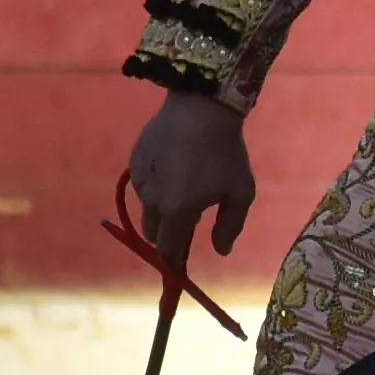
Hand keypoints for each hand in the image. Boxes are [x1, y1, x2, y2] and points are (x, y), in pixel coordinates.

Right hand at [123, 89, 256, 257]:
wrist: (201, 107)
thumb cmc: (225, 153)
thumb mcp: (240, 193)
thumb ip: (229, 227)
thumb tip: (221, 251)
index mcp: (177, 213)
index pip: (168, 251)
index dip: (173, 263)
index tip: (181, 266)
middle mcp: (151, 200)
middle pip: (152, 233)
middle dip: (166, 236)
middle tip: (189, 223)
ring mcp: (140, 180)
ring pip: (146, 209)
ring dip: (161, 210)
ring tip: (184, 188)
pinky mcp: (134, 161)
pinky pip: (142, 185)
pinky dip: (154, 187)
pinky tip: (174, 169)